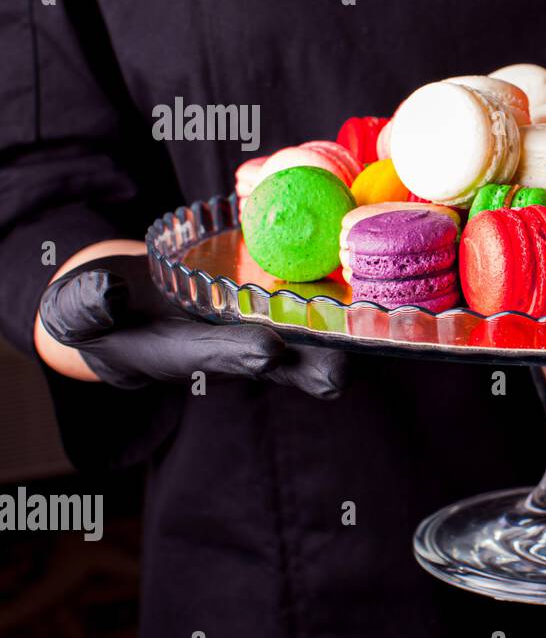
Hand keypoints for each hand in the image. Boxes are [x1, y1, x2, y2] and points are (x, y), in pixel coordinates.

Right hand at [39, 254, 345, 397]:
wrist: (124, 305)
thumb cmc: (97, 314)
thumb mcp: (76, 312)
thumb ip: (84, 307)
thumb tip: (107, 295)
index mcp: (179, 354)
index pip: (210, 356)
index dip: (237, 355)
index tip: (265, 351)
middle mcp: (228, 347)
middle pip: (278, 364)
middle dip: (311, 366)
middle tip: (342, 366)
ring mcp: (258, 326)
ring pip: (307, 334)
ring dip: (340, 333)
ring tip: (377, 326)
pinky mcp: (276, 303)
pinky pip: (313, 299)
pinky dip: (341, 292)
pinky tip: (372, 271)